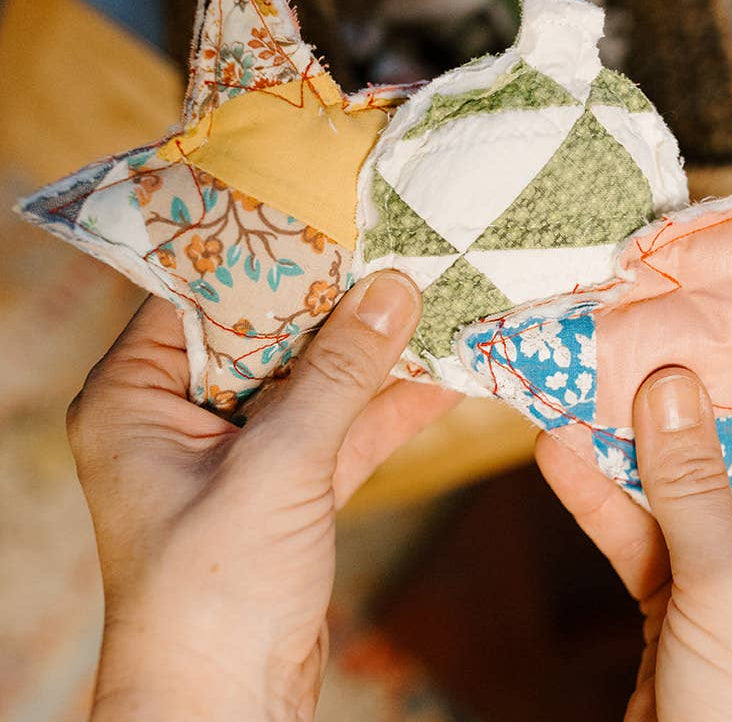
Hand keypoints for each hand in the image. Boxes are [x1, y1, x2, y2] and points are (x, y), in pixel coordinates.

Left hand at [68, 272, 458, 721]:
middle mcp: (182, 414)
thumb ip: (340, 375)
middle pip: (269, 333)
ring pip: (313, 379)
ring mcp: (239, 450)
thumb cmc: (213, 592)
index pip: (203, 296)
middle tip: (397, 247)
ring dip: (374, 351)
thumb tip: (393, 289)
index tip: (333, 211)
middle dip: (337, 300)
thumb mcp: (279, 466)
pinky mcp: (286, 485)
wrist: (226, 710)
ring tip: (434, 299)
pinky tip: (442, 374)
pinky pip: (340, 427)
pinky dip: (388, 406)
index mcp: (138, 396)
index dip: (269, 254)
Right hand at [536, 369, 731, 721]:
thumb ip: (691, 482)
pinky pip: (644, 526)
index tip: (699, 308)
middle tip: (619, 339)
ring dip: (623, 442)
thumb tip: (670, 385)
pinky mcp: (686, 588)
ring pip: (678, 478)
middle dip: (670, 397)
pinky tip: (559, 455)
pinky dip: (602, 496)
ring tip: (571, 386)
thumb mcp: (729, 589)